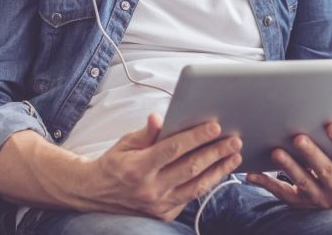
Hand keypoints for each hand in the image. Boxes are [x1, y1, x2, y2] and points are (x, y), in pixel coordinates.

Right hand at [88, 114, 241, 220]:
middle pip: (190, 168)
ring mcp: (158, 205)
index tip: (215, 126)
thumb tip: (159, 117)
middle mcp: (149, 189)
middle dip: (216, 152)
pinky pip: (190, 198)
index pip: (173, 149)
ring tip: (235, 156)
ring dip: (219, 170)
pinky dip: (207, 184)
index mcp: (138, 167)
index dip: (196, 137)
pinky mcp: (164, 214)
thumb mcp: (126, 143)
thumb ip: (147, 132)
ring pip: (196, 186)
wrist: (96, 194)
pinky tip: (220, 171)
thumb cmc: (115, 163)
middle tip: (235, 140)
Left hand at [245, 120, 331, 208]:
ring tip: (276, 151)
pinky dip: (267, 183)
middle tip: (298, 137)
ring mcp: (320, 199)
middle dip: (311, 154)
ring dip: (289, 166)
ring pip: (303, 182)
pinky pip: (283, 194)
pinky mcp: (301, 204)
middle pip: (326, 170)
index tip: (330, 126)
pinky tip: (252, 174)